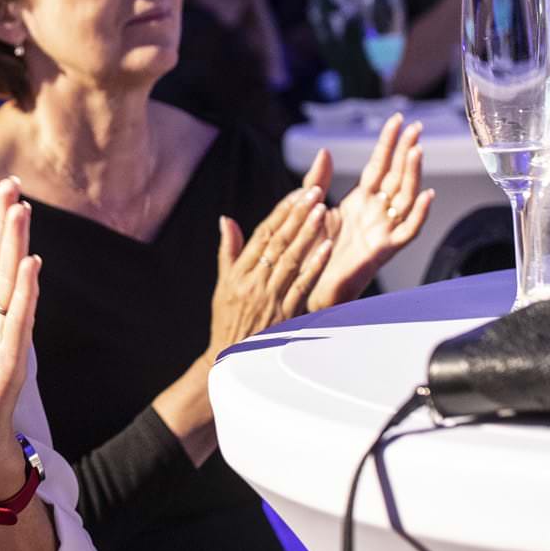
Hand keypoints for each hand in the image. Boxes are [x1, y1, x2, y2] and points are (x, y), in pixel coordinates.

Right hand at [210, 185, 331, 348]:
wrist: (230, 359)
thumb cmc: (227, 320)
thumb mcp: (222, 284)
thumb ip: (228, 251)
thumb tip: (226, 219)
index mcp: (238, 272)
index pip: (261, 234)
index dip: (281, 212)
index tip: (297, 192)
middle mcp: (253, 281)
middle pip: (278, 242)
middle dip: (297, 214)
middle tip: (314, 191)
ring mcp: (269, 297)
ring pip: (291, 259)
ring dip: (308, 233)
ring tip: (322, 210)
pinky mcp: (284, 313)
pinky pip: (302, 285)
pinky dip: (314, 265)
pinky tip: (327, 247)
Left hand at [311, 116, 433, 309]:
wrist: (309, 286)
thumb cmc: (313, 251)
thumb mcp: (311, 209)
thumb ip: (316, 180)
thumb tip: (324, 150)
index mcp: (360, 201)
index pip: (378, 165)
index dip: (388, 143)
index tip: (397, 120)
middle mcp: (375, 212)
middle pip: (396, 176)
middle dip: (406, 150)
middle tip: (416, 126)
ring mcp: (382, 230)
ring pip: (405, 198)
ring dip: (413, 175)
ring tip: (417, 150)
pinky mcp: (383, 250)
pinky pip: (408, 232)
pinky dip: (419, 215)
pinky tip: (427, 195)